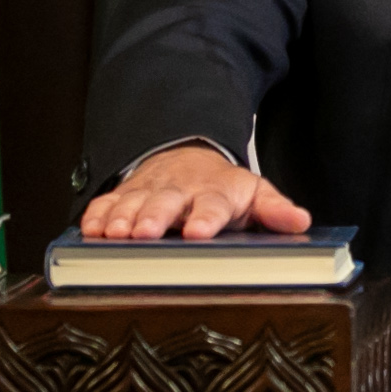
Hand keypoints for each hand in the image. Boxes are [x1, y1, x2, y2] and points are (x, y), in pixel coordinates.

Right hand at [78, 145, 311, 240]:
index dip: (205, 219)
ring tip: (114, 234)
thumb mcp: (253, 193)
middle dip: (153, 218)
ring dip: (122, 218)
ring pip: (132, 203)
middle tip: (145, 233)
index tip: (198, 232)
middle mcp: (179, 191)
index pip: (212, 205)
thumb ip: (274, 208)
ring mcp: (149, 191)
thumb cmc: (221, 187)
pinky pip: (107, 203)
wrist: (187, 156)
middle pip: (165, 203)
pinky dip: (96, 216)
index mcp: (214, 192)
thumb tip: (301, 221)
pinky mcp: (124, 195)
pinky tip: (89, 229)